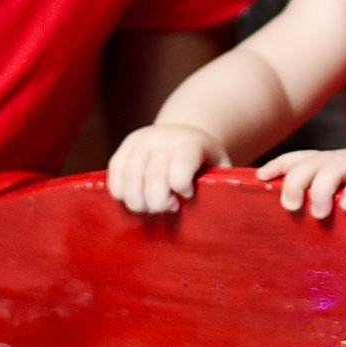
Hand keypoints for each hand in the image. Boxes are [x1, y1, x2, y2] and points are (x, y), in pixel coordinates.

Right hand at [108, 123, 226, 213]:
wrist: (182, 135)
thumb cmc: (205, 163)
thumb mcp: (220, 168)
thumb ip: (224, 185)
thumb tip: (231, 211)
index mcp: (193, 143)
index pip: (183, 158)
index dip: (181, 181)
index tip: (186, 195)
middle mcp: (165, 138)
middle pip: (154, 173)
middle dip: (158, 200)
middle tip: (168, 209)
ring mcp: (142, 142)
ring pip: (130, 174)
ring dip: (138, 200)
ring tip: (150, 210)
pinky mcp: (124, 149)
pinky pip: (115, 172)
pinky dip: (120, 191)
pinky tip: (134, 202)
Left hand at [256, 149, 345, 216]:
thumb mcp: (334, 206)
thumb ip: (314, 211)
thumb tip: (280, 237)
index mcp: (324, 165)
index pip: (297, 159)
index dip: (278, 166)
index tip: (262, 178)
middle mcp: (338, 159)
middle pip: (311, 164)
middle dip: (296, 182)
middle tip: (290, 207)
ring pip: (335, 167)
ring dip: (323, 189)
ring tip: (319, 213)